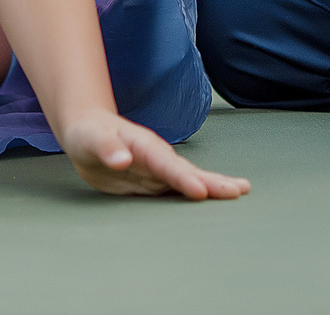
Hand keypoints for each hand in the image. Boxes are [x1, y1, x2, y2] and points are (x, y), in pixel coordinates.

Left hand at [59, 112, 249, 199]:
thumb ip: (106, 148)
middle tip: (238, 190)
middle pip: (187, 171)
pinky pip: (180, 190)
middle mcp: (157, 157)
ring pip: (190, 180)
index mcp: (144, 146)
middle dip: (211, 181)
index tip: (200, 190)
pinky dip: (200, 194)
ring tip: (240, 191)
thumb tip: (122, 160)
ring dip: (214, 186)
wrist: (89, 132)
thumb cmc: (89, 133)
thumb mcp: (91, 139)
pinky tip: (217, 198)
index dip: (181, 177)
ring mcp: (159, 170)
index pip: (165, 164)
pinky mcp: (156, 181)